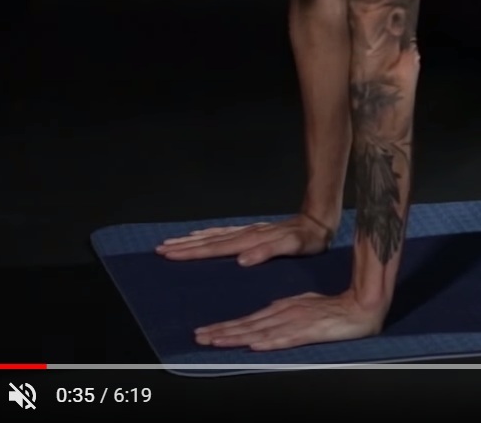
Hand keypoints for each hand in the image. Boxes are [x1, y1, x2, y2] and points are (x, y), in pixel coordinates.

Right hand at [156, 214, 335, 265]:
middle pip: (209, 240)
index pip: (215, 248)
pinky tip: (202, 235)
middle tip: (160, 249)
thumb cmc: (308, 238)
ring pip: (214, 235)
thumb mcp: (293, 247)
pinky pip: (224, 233)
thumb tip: (242, 259)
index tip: (170, 253)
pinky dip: (209, 234)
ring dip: (193, 239)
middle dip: (184, 246)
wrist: (319, 220)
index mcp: (250, 241)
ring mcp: (249, 231)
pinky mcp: (254, 232)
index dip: (192, 252)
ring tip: (173, 242)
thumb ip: (268, 252)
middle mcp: (246, 234)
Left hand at [194, 289, 385, 350]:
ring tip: (216, 341)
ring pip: (262, 331)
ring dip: (237, 337)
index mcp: (284, 307)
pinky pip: (287, 338)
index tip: (206, 332)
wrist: (363, 305)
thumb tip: (267, 316)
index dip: (226, 326)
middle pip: (249, 325)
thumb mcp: (306, 305)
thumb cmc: (336, 308)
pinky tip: (255, 345)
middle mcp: (286, 313)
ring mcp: (298, 321)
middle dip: (222, 331)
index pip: (249, 320)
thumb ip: (286, 311)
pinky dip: (269, 342)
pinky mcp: (311, 330)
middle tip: (200, 337)